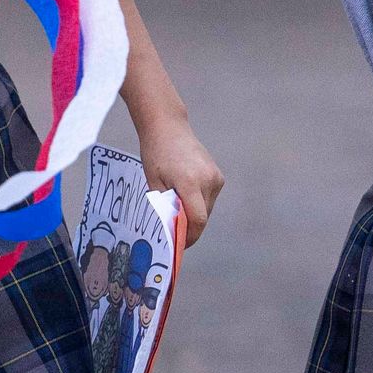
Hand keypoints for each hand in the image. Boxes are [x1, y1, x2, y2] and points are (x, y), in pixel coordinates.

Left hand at [135, 116, 224, 251]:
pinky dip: (198, 202)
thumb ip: (165, 207)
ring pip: (207, 208)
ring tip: (176, 208)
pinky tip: (184, 194)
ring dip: (194, 214)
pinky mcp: (218, 175)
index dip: (190, 236)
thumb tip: (172, 230)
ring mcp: (215, 177)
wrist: (168, 128)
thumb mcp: (154, 183)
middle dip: (190, 227)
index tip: (180, 244)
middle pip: (203, 216)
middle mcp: (208, 180)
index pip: (198, 220)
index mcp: (190, 182)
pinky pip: (209, 198)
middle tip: (174, 231)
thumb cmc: (156, 154)